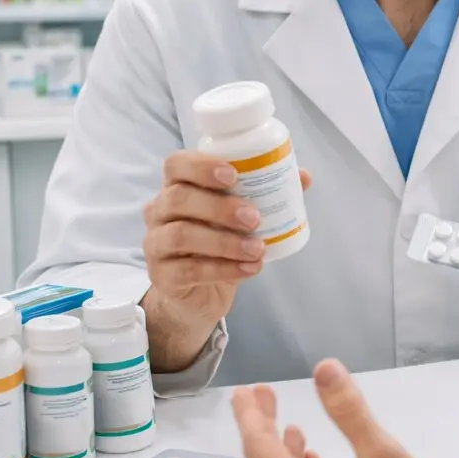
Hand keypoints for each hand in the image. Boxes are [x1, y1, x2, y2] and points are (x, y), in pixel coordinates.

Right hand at [142, 150, 311, 323]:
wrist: (198, 293)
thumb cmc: (218, 243)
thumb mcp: (240, 218)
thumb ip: (266, 194)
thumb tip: (304, 176)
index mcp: (176, 186)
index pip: (176, 164)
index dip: (202, 165)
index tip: (234, 174)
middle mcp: (158, 211)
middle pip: (178, 198)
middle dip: (220, 206)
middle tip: (255, 218)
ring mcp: (155, 244)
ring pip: (181, 235)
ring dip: (225, 241)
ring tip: (257, 248)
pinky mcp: (161, 276)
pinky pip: (188, 270)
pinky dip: (223, 269)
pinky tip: (250, 269)